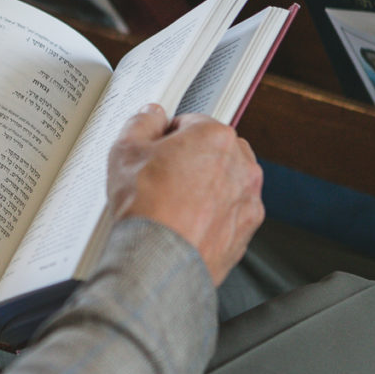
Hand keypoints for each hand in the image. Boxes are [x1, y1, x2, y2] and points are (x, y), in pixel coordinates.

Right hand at [107, 104, 263, 285]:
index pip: (189, 123)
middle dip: (189, 161)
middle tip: (161, 179)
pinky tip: (185, 223)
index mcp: (215, 136)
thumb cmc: (148, 207)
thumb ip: (141, 122)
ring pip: (223, 183)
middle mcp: (241, 164)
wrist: (159, 258)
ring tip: (172, 204)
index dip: (165, 139)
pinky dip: (211, 216)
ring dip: (203, 188)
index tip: (154, 154)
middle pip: (211, 151)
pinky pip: (228, 213)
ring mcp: (248, 198)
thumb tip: (150, 115)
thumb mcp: (126, 150)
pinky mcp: (247, 229)